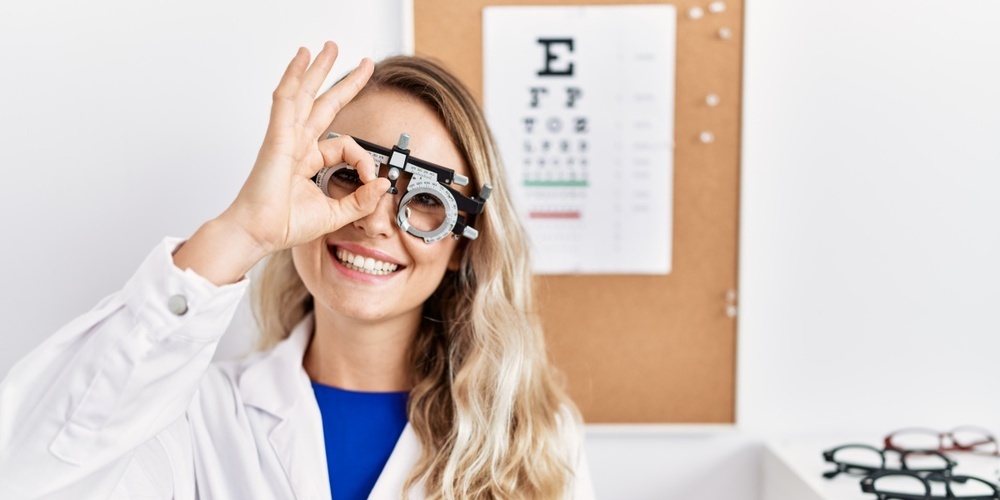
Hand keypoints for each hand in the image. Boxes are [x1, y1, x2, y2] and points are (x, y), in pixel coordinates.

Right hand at [221, 41, 389, 257]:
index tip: (373, 179)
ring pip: (304, 94)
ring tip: (327, 48)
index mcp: (308, 160)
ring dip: (316, 69)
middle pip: (323, 104)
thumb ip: (361, 200)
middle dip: (343, 82)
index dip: (364, 160)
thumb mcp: (335, 214)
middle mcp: (296, 144)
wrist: (258, 234)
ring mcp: (285, 138)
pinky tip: (300, 59)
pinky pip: (285, 101)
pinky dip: (293, 77)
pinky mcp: (277, 138)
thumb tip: (382, 185)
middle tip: (362, 63)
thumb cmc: (283, 224)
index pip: (345, 146)